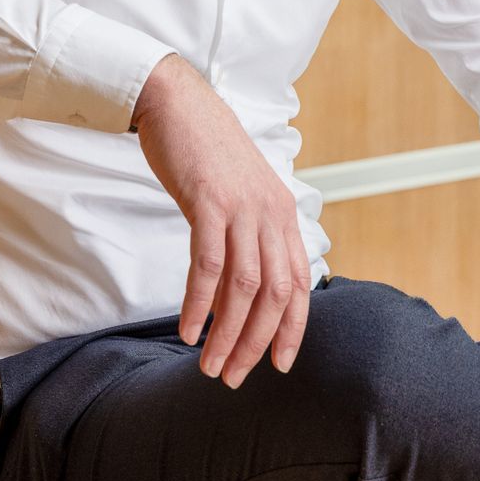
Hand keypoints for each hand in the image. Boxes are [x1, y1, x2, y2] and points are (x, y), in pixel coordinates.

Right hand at [132, 54, 309, 388]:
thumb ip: (252, 234)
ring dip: (227, 333)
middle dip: (256, 343)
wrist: (179, 102)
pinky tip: (189, 330)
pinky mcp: (208, 201)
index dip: (291, 328)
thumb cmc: (207, 153)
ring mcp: (242, 207)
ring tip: (210, 366)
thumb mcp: (242, 195)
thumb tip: (248, 285)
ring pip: (244, 286)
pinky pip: (207, 264)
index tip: (278, 365)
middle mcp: (272, 213)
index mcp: (284, 214)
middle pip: (275, 293)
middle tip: (233, 378)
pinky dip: (200, 303)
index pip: (300, 283)